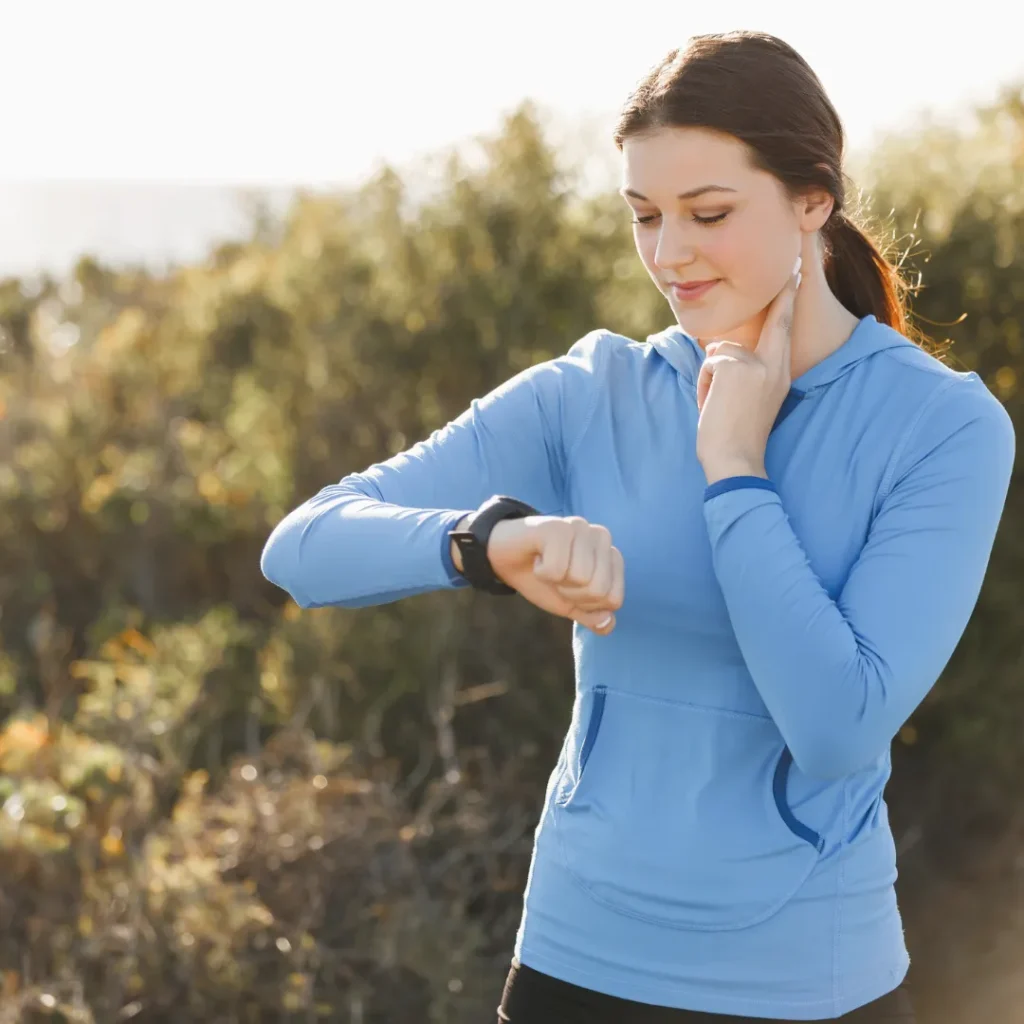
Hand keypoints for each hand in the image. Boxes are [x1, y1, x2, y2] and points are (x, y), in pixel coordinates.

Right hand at [483, 515, 624, 634]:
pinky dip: (541, 573)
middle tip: (555, 576)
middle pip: (599, 590)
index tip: (569, 588)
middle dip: (571, 593)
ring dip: (556, 582)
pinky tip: (536, 558)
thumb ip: (592, 615)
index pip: (614, 599)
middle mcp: (601, 536)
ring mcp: (580, 527)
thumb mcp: (569, 603)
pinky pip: (557, 569)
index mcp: (611, 554)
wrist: (504, 558)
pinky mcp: (557, 527)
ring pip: (582, 578)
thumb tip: (608, 623)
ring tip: (546, 566)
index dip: (587, 604)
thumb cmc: (540, 578)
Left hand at [695, 256, 801, 483]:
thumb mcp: (747, 400)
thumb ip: (741, 371)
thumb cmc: (736, 437)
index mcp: (780, 375)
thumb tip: (717, 347)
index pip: (784, 332)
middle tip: (795, 265)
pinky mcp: (735, 367)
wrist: (735, 461)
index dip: (788, 301)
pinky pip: (708, 364)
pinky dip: (703, 385)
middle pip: (774, 321)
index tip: (795, 275)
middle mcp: (775, 366)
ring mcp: (757, 365)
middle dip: (784, 293)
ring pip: (721, 352)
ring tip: (718, 406)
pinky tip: (712, 406)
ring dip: (711, 377)